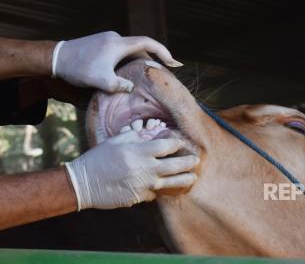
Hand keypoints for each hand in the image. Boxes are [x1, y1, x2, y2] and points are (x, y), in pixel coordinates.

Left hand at [53, 31, 182, 92]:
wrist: (55, 58)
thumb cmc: (78, 69)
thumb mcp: (102, 82)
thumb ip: (121, 86)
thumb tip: (131, 88)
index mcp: (119, 45)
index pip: (148, 43)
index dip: (163, 51)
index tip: (172, 62)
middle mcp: (115, 38)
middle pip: (140, 47)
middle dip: (151, 59)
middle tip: (161, 72)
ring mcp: (107, 39)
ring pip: (129, 50)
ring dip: (138, 61)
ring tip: (144, 76)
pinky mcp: (101, 43)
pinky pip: (120, 51)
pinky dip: (128, 60)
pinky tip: (126, 72)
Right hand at [65, 130, 197, 209]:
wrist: (83, 183)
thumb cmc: (100, 158)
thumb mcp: (117, 140)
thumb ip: (138, 136)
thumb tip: (155, 131)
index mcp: (139, 151)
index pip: (167, 146)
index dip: (177, 143)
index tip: (181, 142)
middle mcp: (144, 168)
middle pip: (175, 165)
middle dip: (188, 162)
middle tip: (196, 160)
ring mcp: (143, 185)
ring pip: (170, 183)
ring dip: (184, 179)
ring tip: (193, 177)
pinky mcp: (139, 197)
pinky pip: (155, 193)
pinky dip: (160, 189)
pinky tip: (167, 186)